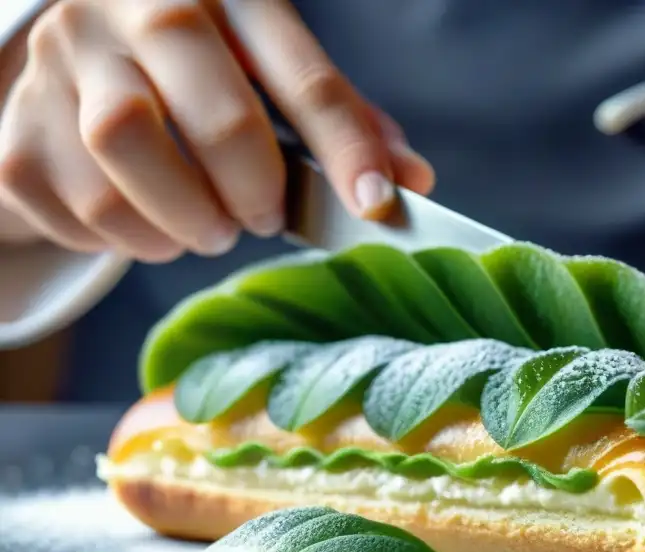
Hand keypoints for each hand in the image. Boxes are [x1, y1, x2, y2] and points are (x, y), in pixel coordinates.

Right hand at [0, 0, 433, 261]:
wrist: (78, 65)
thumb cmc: (200, 75)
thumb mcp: (272, 74)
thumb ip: (339, 122)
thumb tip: (410, 182)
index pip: (302, 77)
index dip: (347, 150)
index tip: (377, 205)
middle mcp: (134, 9)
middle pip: (209, 111)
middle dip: (252, 188)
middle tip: (260, 218)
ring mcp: (65, 63)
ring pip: (125, 151)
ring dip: (182, 219)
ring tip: (205, 228)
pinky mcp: (17, 129)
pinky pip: (75, 206)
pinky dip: (123, 239)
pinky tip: (146, 225)